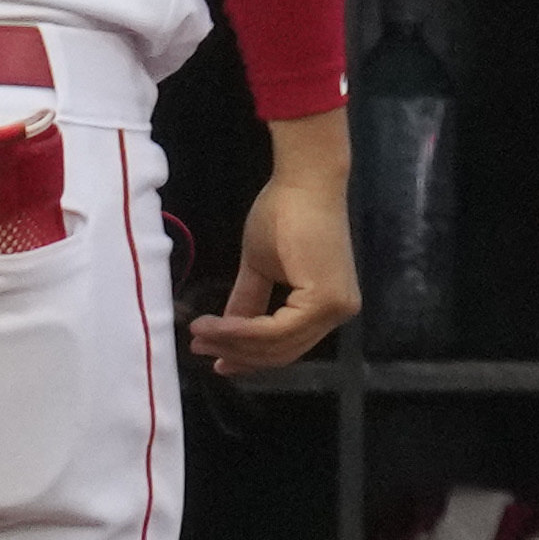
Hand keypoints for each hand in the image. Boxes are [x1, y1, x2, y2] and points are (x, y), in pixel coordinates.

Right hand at [193, 110, 357, 372]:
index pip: (286, 345)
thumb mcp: (260, 268)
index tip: (214, 358)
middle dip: (236, 353)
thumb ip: (249, 303)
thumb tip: (227, 333)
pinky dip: (242, 331)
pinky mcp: (325, 300)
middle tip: (199, 349)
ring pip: (277, 344)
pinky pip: (277, 330)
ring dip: (233, 343)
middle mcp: (339, 312)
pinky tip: (215, 325)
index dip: (248, 355)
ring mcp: (336, 308)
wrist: (302, 181)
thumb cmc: (284, 215)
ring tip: (198, 335)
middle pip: (282, 352)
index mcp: (328, 306)